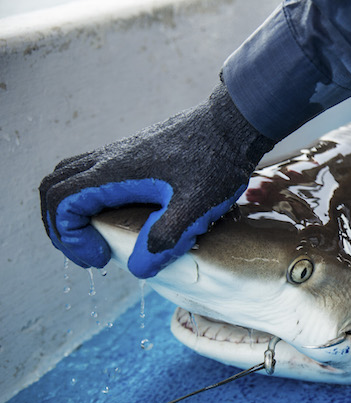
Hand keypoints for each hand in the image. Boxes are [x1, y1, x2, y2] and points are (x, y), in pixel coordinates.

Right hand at [39, 82, 275, 277]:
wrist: (233, 123)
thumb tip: (137, 268)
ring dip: (74, 210)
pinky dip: (92, 198)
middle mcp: (108, 158)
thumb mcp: (194, 207)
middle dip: (62, 227)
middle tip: (91, 254)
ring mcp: (119, 152)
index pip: (61, 202)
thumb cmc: (216, 162)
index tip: (99, 258)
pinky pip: (93, 173)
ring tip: (101, 238)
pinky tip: (123, 216)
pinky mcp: (135, 152)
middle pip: (54, 188)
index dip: (69, 237)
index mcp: (113, 172)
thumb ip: (165, 239)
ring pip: (72, 177)